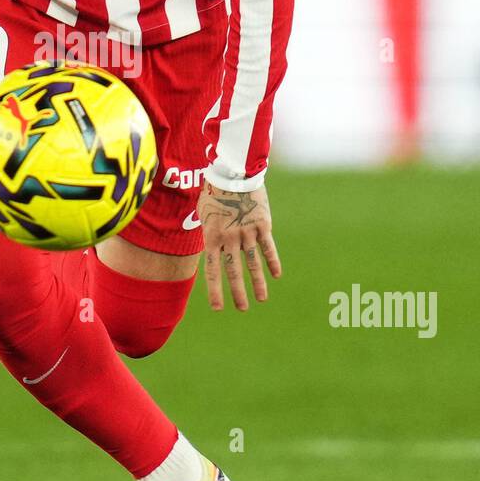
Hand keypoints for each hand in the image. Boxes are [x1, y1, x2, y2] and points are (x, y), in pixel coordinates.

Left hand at [199, 179, 280, 311]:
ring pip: (253, 262)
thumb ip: (208, 233)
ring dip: (257, 282)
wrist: (233, 172)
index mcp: (212, 236)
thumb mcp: (203, 213)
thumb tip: (213, 249)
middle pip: (234, 271)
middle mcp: (230, 238)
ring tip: (261, 299)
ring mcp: (247, 232)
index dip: (215, 290)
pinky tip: (276, 275)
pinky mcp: (262, 224)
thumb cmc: (214, 192)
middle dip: (237, 292)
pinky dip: (273, 261)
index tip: (219, 308)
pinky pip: (268, 247)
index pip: (212, 270)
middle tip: (242, 308)